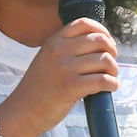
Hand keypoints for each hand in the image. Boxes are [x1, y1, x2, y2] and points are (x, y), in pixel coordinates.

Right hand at [0, 18, 117, 136]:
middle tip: (110, 65)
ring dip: (113, 70)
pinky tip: (110, 88)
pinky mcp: (71, 87)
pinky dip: (112, 84)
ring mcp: (65, 68)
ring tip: (110, 78)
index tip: (107, 44)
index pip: (85, 23)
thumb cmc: (38, 89)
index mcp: (54, 41)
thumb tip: (99, 45)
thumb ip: (66, 49)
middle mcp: (59, 51)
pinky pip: (102, 80)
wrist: (23, 112)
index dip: (102, 31)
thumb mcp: (47, 59)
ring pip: (104, 60)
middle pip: (100, 41)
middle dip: (112, 52)